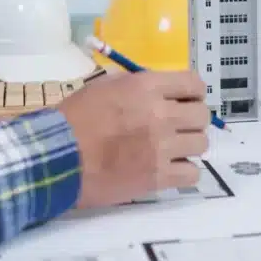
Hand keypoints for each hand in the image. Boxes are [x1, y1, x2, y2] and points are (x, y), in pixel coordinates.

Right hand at [58, 70, 210, 208]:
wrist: (58, 158)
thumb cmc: (74, 119)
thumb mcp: (104, 86)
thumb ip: (136, 85)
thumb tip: (159, 90)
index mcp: (146, 87)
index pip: (193, 83)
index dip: (194, 92)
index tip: (187, 100)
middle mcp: (161, 115)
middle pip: (202, 115)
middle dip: (193, 119)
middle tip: (179, 126)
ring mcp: (162, 147)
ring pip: (201, 143)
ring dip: (189, 145)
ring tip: (173, 149)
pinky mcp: (159, 177)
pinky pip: (193, 173)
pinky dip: (185, 171)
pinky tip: (171, 169)